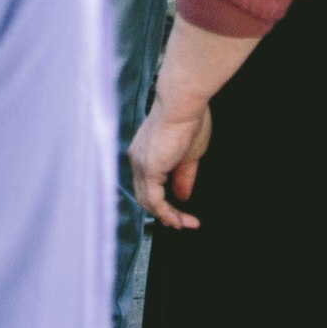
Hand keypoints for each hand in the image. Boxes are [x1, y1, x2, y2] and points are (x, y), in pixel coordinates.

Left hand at [130, 97, 213, 229]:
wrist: (182, 103)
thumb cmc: (188, 119)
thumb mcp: (189, 155)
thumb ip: (183, 177)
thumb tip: (182, 196)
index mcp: (144, 153)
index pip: (149, 184)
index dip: (164, 201)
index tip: (183, 211)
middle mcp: (137, 158)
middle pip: (146, 196)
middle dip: (165, 213)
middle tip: (184, 222)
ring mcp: (140, 164)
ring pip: (148, 201)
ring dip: (167, 216)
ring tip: (185, 224)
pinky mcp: (148, 168)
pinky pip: (154, 199)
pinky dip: (166, 213)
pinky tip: (179, 220)